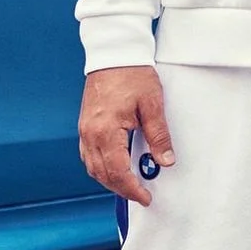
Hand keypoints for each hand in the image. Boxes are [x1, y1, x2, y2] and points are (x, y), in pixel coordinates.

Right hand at [79, 65, 174, 206]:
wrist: (114, 53)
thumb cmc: (133, 74)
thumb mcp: (152, 104)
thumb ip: (158, 135)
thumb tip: (166, 161)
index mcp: (106, 131)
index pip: (117, 172)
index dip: (132, 189)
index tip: (146, 197)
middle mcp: (90, 134)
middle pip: (102, 174)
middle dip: (121, 188)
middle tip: (141, 194)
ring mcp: (84, 129)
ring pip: (92, 167)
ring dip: (109, 180)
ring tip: (129, 184)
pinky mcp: (84, 124)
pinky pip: (88, 155)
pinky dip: (101, 166)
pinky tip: (114, 166)